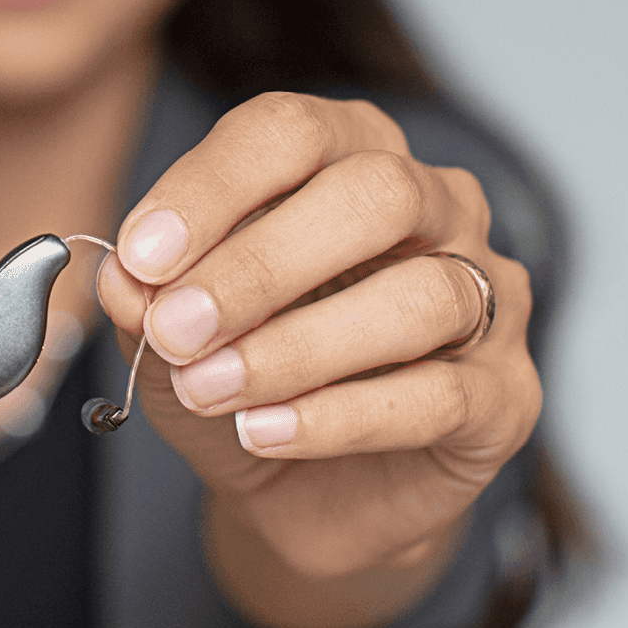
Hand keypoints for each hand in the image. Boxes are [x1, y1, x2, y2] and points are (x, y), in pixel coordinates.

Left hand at [96, 93, 539, 627]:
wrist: (300, 494)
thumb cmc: (242, 383)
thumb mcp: (171, 341)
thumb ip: (148, 303)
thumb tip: (122, 282)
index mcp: (349, 158)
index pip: (291, 133)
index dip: (212, 189)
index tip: (141, 257)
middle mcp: (435, 208)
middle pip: (374, 194)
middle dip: (261, 264)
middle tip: (176, 330)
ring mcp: (486, 297)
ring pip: (422, 295)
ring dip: (298, 346)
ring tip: (211, 390)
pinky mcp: (505, 396)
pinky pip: (441, 393)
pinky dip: (340, 416)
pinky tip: (264, 433)